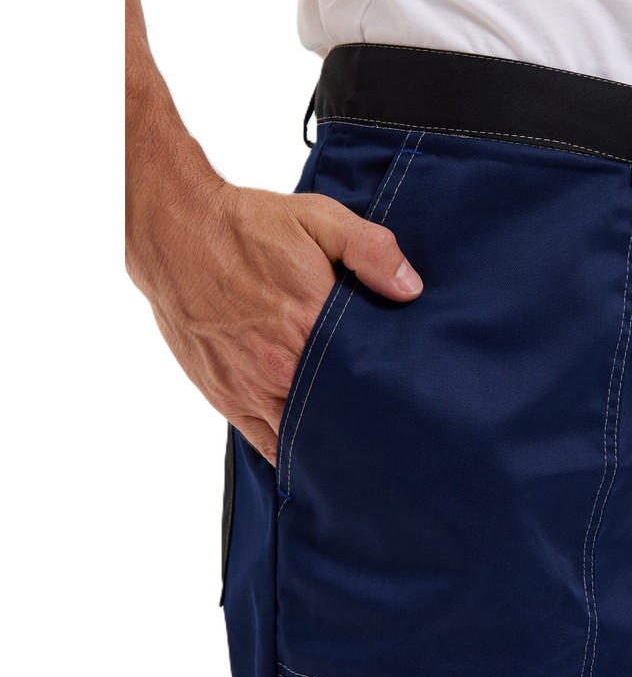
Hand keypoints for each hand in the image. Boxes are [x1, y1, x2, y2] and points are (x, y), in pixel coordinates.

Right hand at [127, 179, 423, 466]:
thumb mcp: (320, 219)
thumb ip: (371, 252)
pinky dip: (290, 454)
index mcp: (311, 322)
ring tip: (357, 444)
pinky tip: (313, 458)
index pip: (366, 375)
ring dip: (328, 440)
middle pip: (337, 412)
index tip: (407, 394)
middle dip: (363, 420)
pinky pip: (264, 444)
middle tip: (391, 426)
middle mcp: (281, 364)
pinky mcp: (225, 396)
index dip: (389, 388)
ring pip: (302, 436)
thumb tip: (410, 289)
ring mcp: (250, 386)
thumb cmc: (249, 226)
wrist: (175, 232)